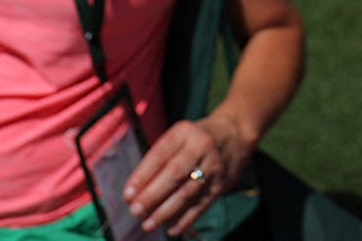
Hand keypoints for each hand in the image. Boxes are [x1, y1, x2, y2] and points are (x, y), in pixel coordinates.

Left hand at [125, 115, 252, 236]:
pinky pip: (202, 205)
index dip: (142, 175)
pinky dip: (185, 219)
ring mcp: (214, 166)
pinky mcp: (221, 184)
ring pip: (187, 192)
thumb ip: (159, 158)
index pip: (160, 154)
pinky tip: (171, 229)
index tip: (128, 194)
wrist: (234, 135)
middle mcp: (201, 147)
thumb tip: (137, 190)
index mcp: (184, 132)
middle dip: (152, 195)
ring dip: (166, 211)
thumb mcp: (178, 136)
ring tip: (148, 224)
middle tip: (135, 211)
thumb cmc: (194, 139)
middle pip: (174, 174)